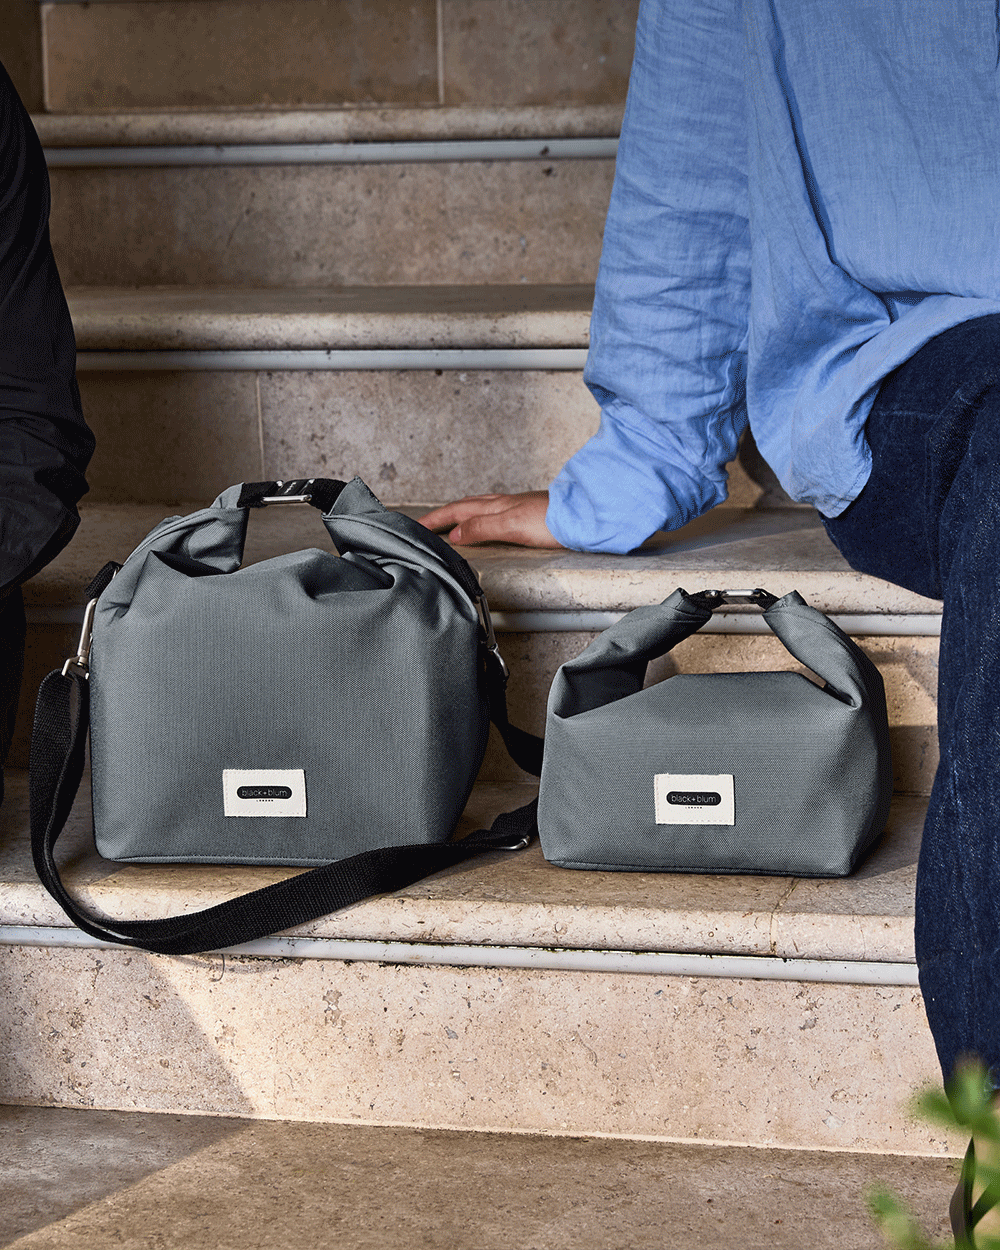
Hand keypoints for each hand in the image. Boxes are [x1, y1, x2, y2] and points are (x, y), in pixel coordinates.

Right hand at [418, 491, 563, 547]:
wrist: (584, 517)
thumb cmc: (553, 521)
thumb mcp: (512, 526)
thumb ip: (483, 528)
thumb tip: (456, 533)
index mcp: (496, 506)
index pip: (458, 511)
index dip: (436, 519)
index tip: (417, 526)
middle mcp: (504, 504)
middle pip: (466, 507)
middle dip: (444, 515)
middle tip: (425, 524)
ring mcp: (516, 508)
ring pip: (479, 508)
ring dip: (461, 514)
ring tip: (450, 522)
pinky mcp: (527, 515)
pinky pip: (492, 514)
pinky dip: (479, 518)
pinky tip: (485, 523)